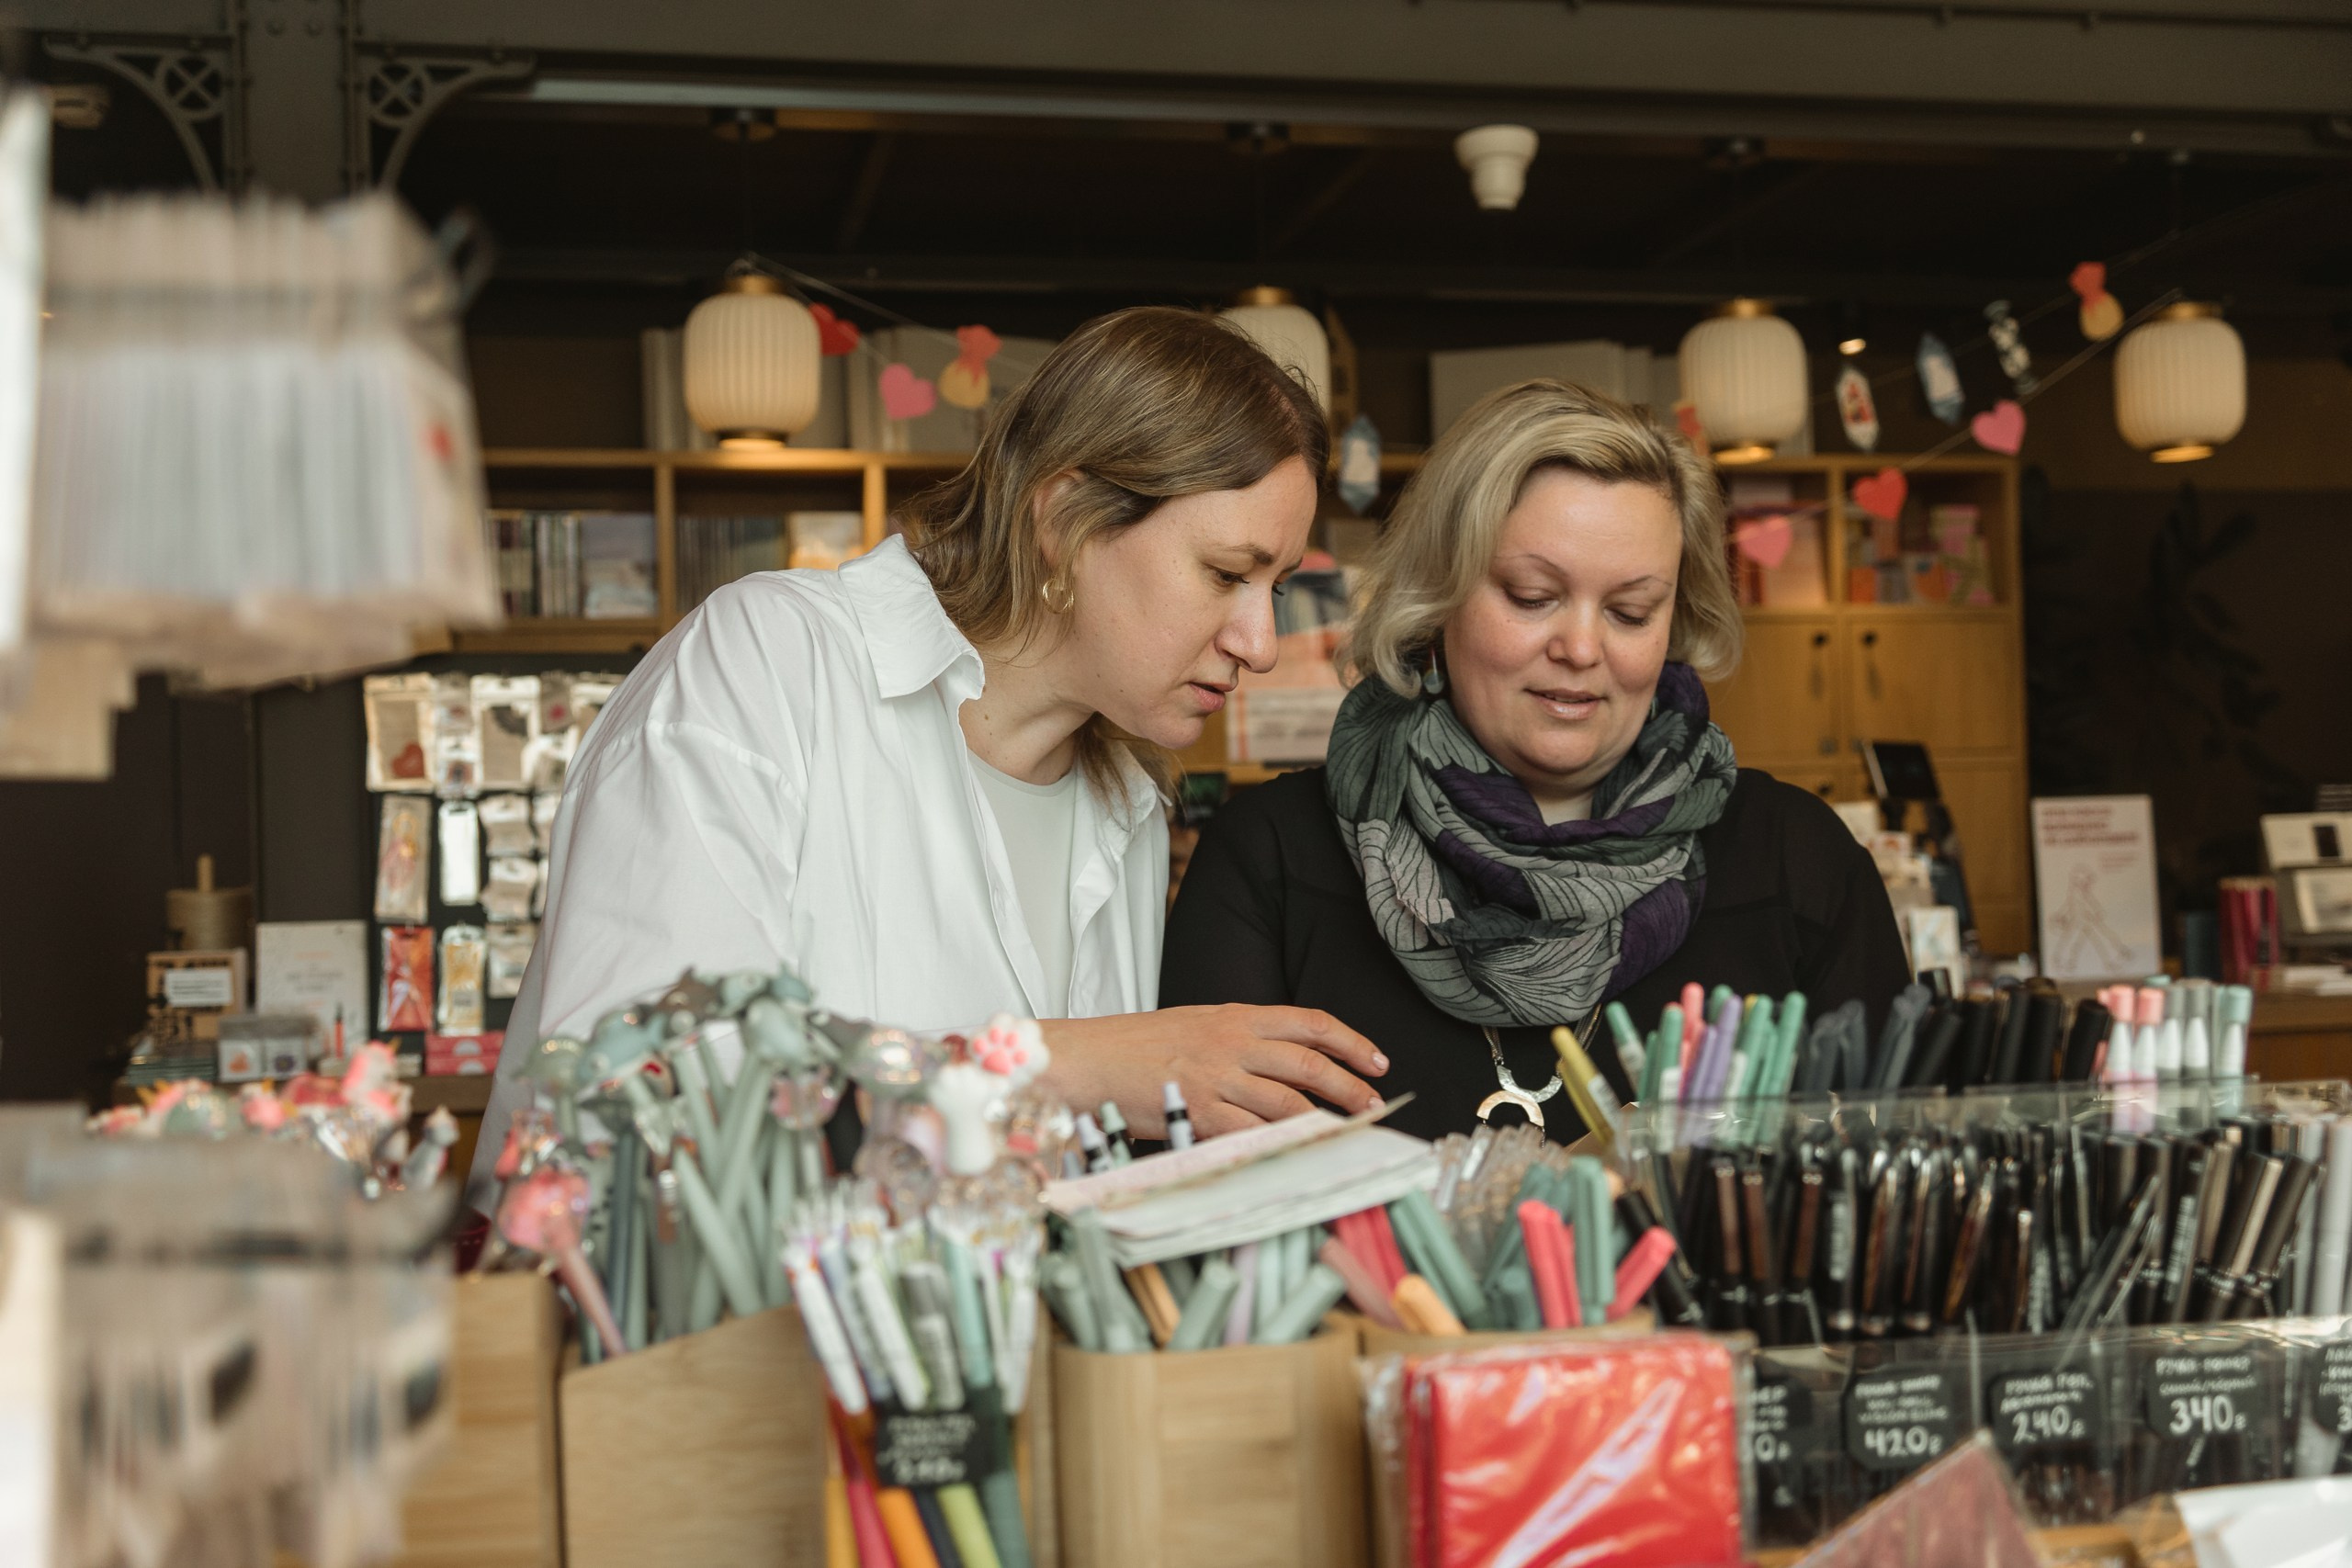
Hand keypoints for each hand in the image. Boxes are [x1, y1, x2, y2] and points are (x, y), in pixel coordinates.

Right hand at [1038, 1005, 1386, 1139]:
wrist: (1085, 1058)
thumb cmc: (1133, 1046)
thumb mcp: (1194, 1027)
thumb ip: (1237, 1041)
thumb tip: (1281, 1068)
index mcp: (1235, 1016)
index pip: (1310, 1023)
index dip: (1351, 1041)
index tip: (1377, 1060)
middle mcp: (1233, 1042)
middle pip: (1310, 1064)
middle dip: (1351, 1086)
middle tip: (1374, 1105)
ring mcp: (1218, 1077)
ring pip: (1289, 1102)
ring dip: (1325, 1122)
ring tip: (1346, 1136)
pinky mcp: (1200, 1110)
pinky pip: (1253, 1132)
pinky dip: (1281, 1146)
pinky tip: (1299, 1156)